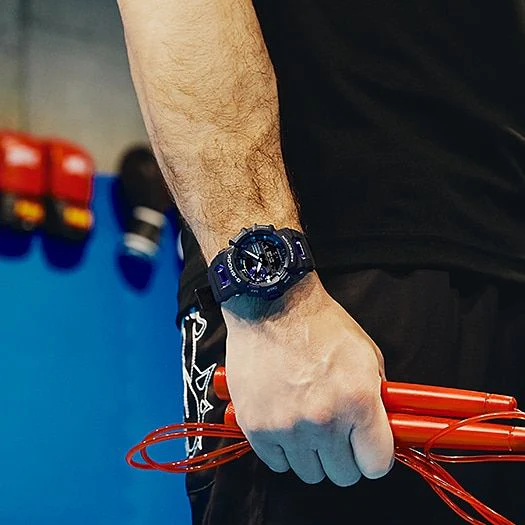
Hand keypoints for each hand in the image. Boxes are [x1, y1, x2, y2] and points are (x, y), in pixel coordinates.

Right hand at [221, 273, 393, 486]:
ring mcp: (286, 426)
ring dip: (310, 454)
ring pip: (307, 472)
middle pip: (341, 475)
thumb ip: (376, 397)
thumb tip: (379, 429)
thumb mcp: (365, 354)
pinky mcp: (255, 426)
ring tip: (304, 423)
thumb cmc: (319, 325)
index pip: (376, 465)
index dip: (372, 458)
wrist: (271, 305)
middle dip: (342, 457)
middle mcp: (322, 420)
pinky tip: (282, 422)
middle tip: (334, 433)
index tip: (365, 449)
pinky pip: (275, 461)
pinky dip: (281, 449)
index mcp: (357, 401)